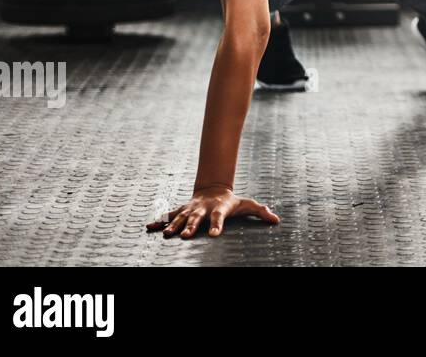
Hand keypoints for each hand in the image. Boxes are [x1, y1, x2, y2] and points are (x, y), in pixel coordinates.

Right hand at [146, 185, 280, 238]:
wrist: (213, 189)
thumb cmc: (232, 201)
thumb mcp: (247, 204)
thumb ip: (260, 211)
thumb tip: (276, 220)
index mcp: (218, 209)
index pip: (218, 218)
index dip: (217, 225)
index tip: (214, 235)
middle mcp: (202, 209)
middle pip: (196, 218)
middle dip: (190, 227)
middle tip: (185, 237)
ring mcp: (190, 209)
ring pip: (180, 217)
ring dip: (173, 225)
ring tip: (167, 235)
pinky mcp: (181, 210)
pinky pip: (168, 215)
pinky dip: (158, 220)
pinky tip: (149, 227)